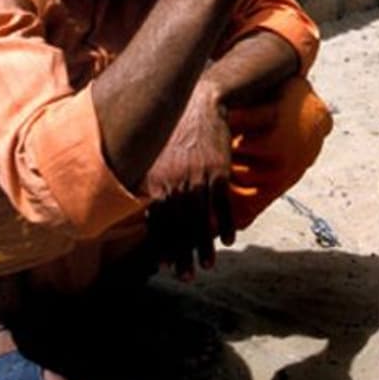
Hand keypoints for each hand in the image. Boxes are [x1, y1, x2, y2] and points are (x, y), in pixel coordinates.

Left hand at [140, 81, 234, 280]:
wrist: (200, 102)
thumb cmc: (175, 129)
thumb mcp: (156, 155)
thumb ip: (153, 182)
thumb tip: (149, 208)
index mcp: (156, 181)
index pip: (159, 222)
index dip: (162, 246)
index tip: (164, 266)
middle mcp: (176, 183)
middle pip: (179, 227)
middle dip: (182, 255)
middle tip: (185, 277)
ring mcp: (198, 178)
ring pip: (200, 220)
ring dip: (204, 246)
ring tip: (207, 266)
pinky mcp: (219, 171)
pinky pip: (222, 204)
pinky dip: (225, 224)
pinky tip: (229, 241)